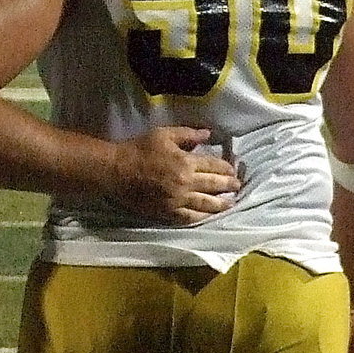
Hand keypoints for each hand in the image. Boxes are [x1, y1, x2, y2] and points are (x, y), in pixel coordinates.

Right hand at [109, 127, 239, 223]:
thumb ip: (187, 134)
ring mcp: (177, 200)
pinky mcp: (168, 212)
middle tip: (237, 186)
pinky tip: (209, 216)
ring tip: (230, 203)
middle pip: (214, 185)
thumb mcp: (162, 134)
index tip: (233, 169)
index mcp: (186, 162)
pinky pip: (190, 218)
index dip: (225, 167)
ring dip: (221, 204)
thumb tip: (208, 134)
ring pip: (206, 204)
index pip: (213, 166)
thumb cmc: (138, 149)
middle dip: (229, 185)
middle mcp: (185, 183)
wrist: (116, 170)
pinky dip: (202, 217)